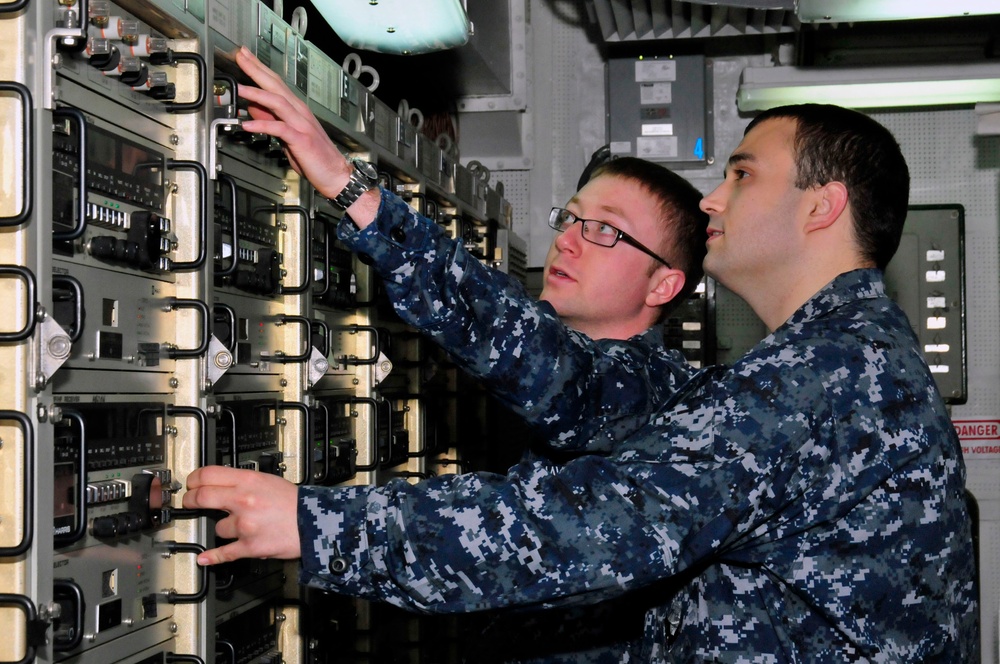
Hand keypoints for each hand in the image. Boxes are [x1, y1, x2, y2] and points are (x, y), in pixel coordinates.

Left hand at [183, 465, 300, 564]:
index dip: (194, 479)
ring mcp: (245, 525)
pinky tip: (205, 557)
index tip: (191, 484)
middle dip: (191, 500)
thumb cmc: (295, 502)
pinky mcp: (250, 546)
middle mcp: (244, 501)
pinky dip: (213, 556)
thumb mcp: (268, 480)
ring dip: (225, 528)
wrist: (315, 522)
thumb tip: (222, 484)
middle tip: (189, 502)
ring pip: (218, 527)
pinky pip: (225, 553)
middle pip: (202, 497)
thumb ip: (244, 481)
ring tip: (238, 527)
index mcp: (249, 480)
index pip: (209, 474)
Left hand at [233, 46, 379, 225]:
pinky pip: (280, 129)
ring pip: (278, 102)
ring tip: (240, 88)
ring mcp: (302, 124)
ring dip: (257, 94)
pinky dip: (263, 124)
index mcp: (297, 110)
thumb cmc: (315, 157)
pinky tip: (248, 124)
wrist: (336, 174)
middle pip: (276, 86)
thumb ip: (272, 119)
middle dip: (257, 70)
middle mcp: (300, 112)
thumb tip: (254, 106)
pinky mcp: (302, 139)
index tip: (245, 56)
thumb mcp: (288, 136)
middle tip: (241, 55)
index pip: (276, 84)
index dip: (259, 69)